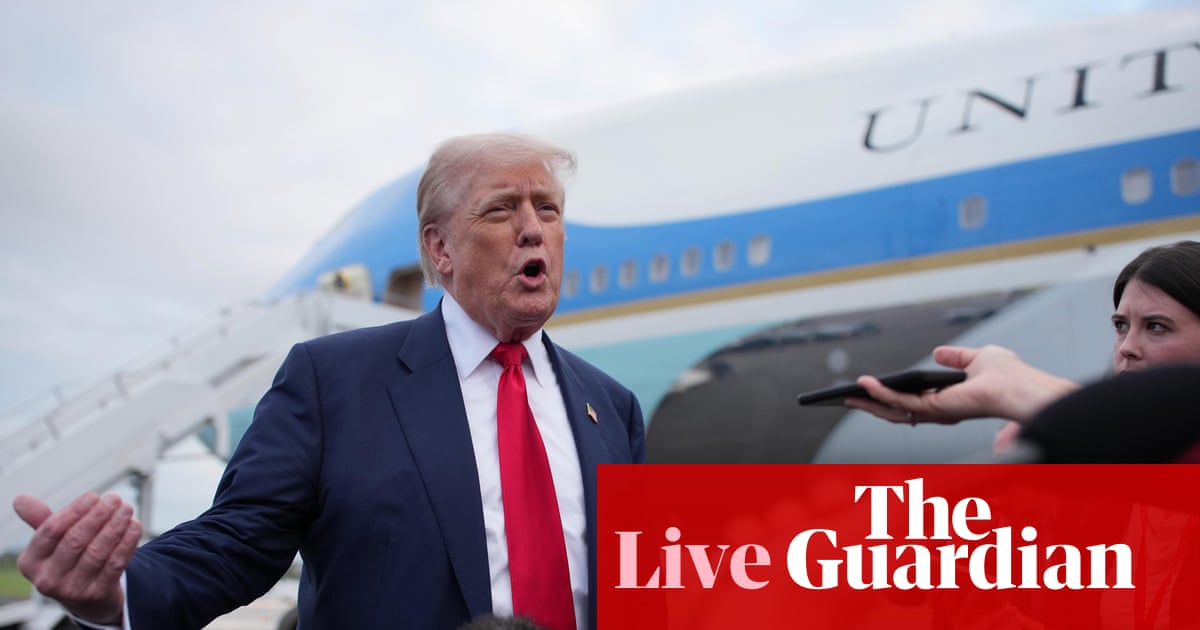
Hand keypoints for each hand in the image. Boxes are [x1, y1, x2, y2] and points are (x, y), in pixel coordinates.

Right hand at [14, 492, 141, 625]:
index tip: (93, 496)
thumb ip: (40, 521)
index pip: (51, 531)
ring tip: (126, 508)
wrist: (87, 600)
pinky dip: (126, 542)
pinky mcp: (98, 594)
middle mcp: (48, 579)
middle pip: (75, 540)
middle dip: (98, 516)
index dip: (75, 510)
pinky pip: (115, 563)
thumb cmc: (67, 561)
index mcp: (31, 562)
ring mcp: (73, 590)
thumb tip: (20, 499)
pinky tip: (133, 526)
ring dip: (115, 526)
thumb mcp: (50, 544)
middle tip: (114, 498)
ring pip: (97, 551)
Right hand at [844, 345, 1078, 424]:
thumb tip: (937, 353)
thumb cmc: (1007, 375)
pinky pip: (899, 402)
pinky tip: (864, 384)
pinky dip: (879, 393)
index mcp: (949, 402)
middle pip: (897, 412)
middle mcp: (940, 412)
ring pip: (893, 411)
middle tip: (849, 400)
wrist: (1019, 386)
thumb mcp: (976, 358)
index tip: (871, 393)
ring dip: (868, 403)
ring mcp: (935, 413)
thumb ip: (955, 357)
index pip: (914, 403)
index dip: (891, 399)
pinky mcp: (933, 409)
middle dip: (871, 406)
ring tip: (847, 395)